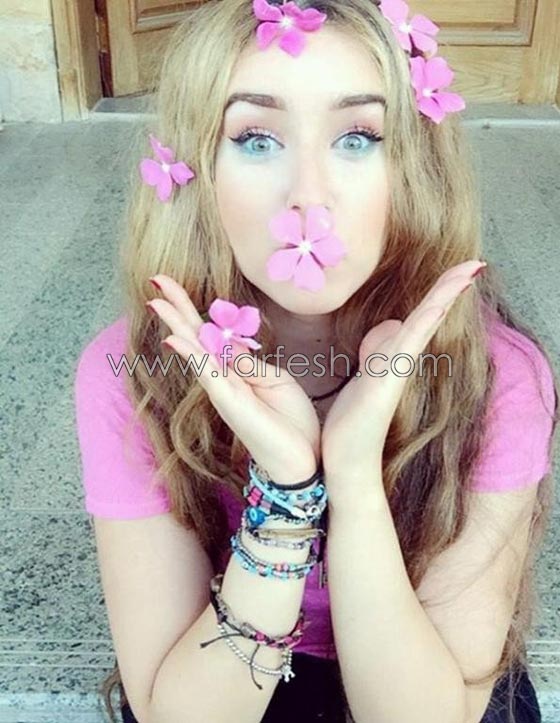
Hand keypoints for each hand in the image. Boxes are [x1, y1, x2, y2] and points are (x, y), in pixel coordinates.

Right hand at [147, 274, 320, 484]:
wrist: (303, 459)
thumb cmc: (290, 421)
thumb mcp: (273, 379)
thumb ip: (247, 361)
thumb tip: (228, 340)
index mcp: (236, 370)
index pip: (210, 333)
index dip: (193, 309)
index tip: (172, 284)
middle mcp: (223, 379)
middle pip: (195, 336)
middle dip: (176, 308)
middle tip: (155, 279)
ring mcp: (223, 391)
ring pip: (195, 350)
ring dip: (176, 324)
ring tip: (156, 301)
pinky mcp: (230, 403)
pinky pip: (208, 374)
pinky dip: (191, 355)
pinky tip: (175, 340)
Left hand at [320, 260, 485, 499]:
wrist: (346, 461)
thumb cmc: (350, 422)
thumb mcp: (362, 377)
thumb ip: (376, 353)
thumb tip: (390, 327)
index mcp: (393, 358)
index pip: (419, 318)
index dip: (438, 294)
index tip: (459, 271)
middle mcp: (400, 362)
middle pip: (429, 316)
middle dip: (449, 288)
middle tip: (473, 264)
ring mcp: (397, 372)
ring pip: (424, 325)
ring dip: (444, 297)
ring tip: (466, 272)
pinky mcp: (389, 383)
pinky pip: (409, 346)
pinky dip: (425, 323)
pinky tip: (436, 306)